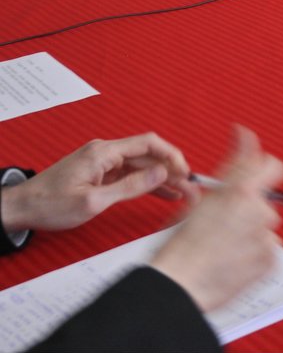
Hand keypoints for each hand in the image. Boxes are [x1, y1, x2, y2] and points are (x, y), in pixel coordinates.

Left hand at [1, 133, 196, 232]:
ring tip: (183, 193)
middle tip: (191, 187)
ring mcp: (102, 162)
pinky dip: (147, 183)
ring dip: (162, 178)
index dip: (172, 156)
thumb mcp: (94, 201)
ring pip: (141, 166)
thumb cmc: (50, 205)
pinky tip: (163, 193)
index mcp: (104, 152)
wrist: (21, 208)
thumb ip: (130, 187)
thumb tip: (162, 174)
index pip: (149, 144)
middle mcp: (105, 152)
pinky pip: (130, 174)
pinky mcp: (99, 173)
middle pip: (148, 155)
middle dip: (172, 170)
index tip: (186, 172)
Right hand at [149, 127, 282, 312]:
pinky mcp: (270, 260)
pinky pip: (268, 251)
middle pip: (265, 201)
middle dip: (248, 209)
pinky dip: (254, 255)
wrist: (178, 286)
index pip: (272, 166)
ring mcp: (266, 236)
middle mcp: (258, 210)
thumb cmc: (179, 248)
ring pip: (265, 228)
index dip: (264, 168)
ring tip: (223, 247)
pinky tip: (232, 262)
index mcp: (239, 191)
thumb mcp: (196, 203)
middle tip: (225, 223)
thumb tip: (240, 146)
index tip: (257, 169)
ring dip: (251, 233)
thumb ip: (225, 176)